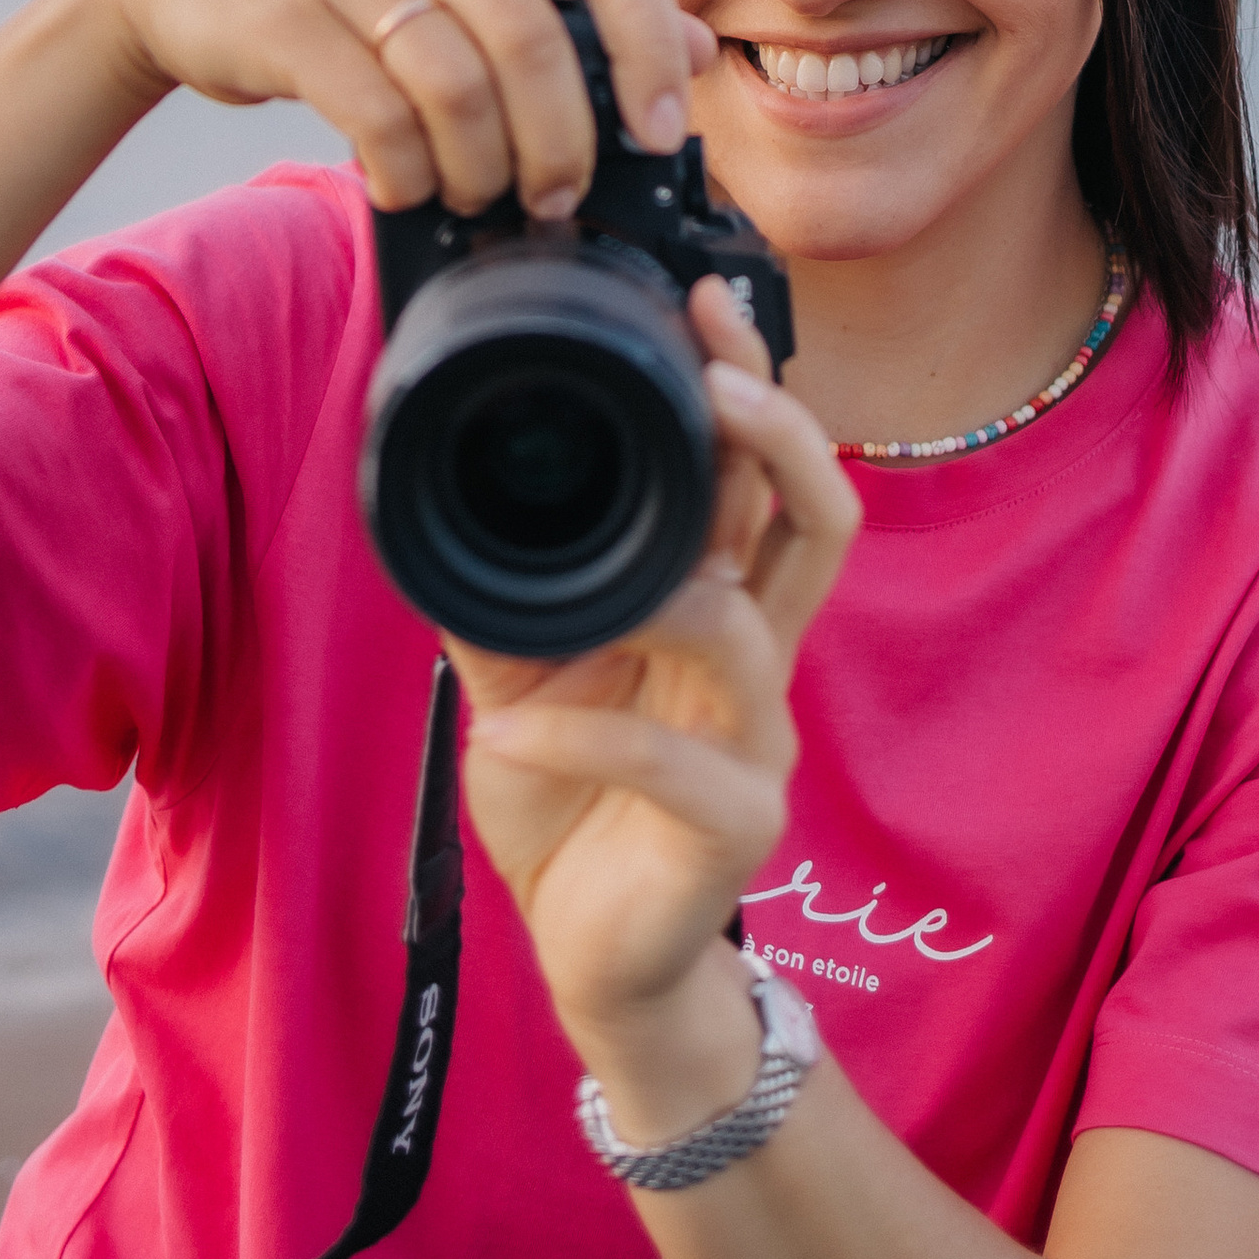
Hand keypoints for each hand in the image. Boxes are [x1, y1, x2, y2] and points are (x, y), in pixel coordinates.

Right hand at [106, 0, 712, 219]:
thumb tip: (694, 49)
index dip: (648, 46)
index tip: (659, 131)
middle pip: (534, 36)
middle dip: (561, 141)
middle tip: (558, 200)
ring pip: (455, 83)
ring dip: (481, 168)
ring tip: (480, 198)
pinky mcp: (285, 10)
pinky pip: (374, 113)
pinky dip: (405, 172)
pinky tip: (404, 188)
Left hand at [452, 277, 860, 1134]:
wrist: (594, 958)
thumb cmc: (574, 804)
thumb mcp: (524, 676)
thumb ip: (509, 587)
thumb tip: (439, 487)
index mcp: (718, 605)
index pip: (767, 476)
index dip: (757, 386)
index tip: (710, 301)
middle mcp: (757, 660)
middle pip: (819, 520)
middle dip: (780, 434)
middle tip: (719, 373)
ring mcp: (757, 743)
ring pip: (754, 635)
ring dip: (675, 594)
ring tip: (602, 579)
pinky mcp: (736, 825)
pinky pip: (672, 764)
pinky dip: (583, 740)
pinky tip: (509, 736)